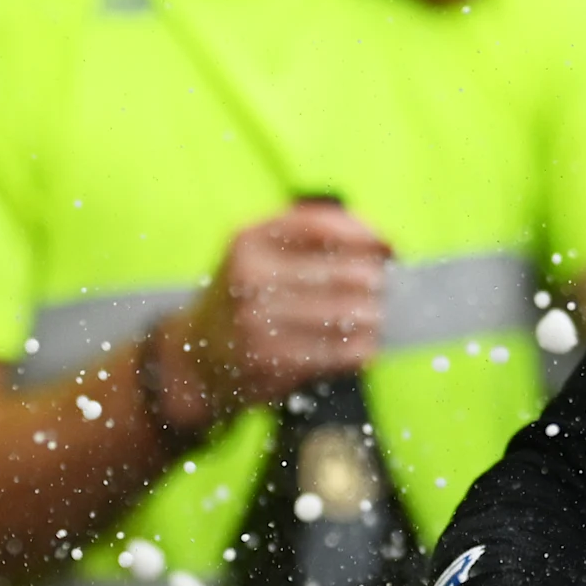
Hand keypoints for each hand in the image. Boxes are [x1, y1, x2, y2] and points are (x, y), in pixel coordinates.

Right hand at [160, 203, 393, 420]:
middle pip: (349, 272)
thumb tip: (385, 245)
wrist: (195, 358)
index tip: (390, 249)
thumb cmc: (246, 298)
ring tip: (373, 319)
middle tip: (382, 291)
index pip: (326, 226)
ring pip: (352, 313)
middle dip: (377, 282)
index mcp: (250, 239)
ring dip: (375, 318)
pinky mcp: (269, 359)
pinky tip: (363, 347)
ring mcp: (257, 318)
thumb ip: (315, 236)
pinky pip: (341, 351)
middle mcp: (250, 274)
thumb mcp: (261, 253)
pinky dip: (363, 349)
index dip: (368, 235)